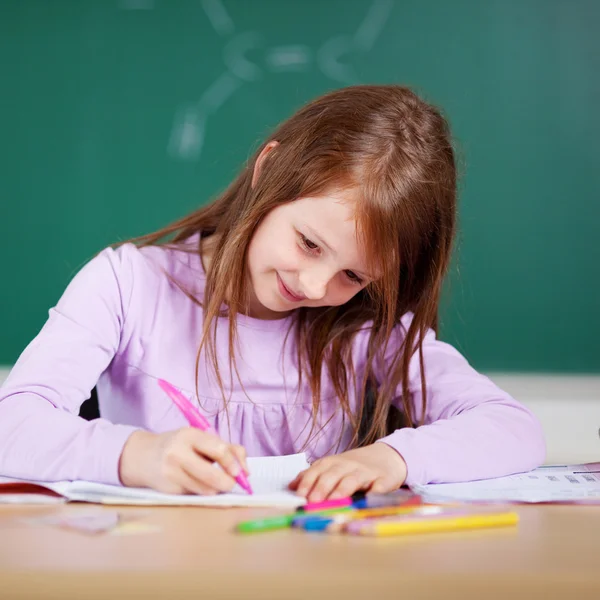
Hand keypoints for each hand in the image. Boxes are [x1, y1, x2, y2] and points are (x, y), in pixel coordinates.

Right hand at [119, 428, 248, 494]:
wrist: (144, 457)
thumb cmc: (180, 445)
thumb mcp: (200, 438)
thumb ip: (226, 448)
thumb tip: (246, 471)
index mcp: (190, 435)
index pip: (218, 450)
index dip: (233, 463)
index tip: (241, 472)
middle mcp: (178, 453)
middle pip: (212, 475)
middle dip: (228, 483)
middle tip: (233, 483)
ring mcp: (171, 473)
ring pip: (206, 490)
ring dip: (217, 489)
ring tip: (215, 482)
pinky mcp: (169, 490)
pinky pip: (195, 495)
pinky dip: (203, 492)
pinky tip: (197, 484)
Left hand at [288, 443, 406, 501]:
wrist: (388, 456)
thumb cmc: (355, 466)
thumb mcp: (333, 466)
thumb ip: (313, 475)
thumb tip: (291, 486)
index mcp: (334, 463)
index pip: (317, 470)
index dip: (307, 482)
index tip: (298, 495)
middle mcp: (348, 465)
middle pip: (333, 474)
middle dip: (321, 487)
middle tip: (313, 501)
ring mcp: (366, 472)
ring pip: (353, 480)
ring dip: (342, 490)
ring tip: (334, 501)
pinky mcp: (384, 480)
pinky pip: (379, 486)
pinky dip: (375, 492)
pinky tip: (369, 499)